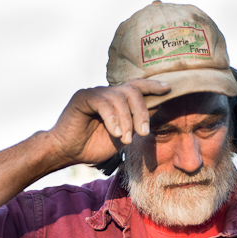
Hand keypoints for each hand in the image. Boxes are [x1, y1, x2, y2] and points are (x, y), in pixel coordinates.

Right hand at [47, 79, 170, 167]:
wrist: (68, 152)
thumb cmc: (93, 146)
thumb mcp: (123, 136)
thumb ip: (136, 123)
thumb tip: (156, 109)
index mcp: (116, 100)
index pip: (137, 87)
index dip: (152, 86)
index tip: (168, 89)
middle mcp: (107, 93)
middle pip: (132, 91)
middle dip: (141, 112)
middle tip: (144, 132)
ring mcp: (95, 93)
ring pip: (119, 98)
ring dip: (127, 121)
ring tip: (126, 139)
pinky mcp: (83, 97)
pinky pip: (103, 103)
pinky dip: (113, 118)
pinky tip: (116, 133)